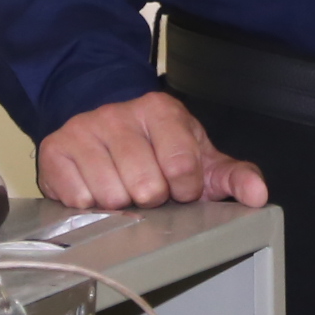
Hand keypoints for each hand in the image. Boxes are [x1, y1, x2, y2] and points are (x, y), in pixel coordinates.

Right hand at [36, 91, 268, 212]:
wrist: (102, 123)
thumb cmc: (155, 146)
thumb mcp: (199, 156)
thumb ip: (232, 175)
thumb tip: (258, 195)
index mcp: (162, 110)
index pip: (182, 167)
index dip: (184, 189)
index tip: (180, 187)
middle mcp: (120, 114)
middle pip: (145, 186)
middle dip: (151, 198)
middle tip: (147, 188)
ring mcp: (85, 130)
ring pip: (111, 196)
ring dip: (121, 204)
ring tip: (122, 188)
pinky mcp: (56, 150)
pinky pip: (78, 199)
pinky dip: (89, 204)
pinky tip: (95, 190)